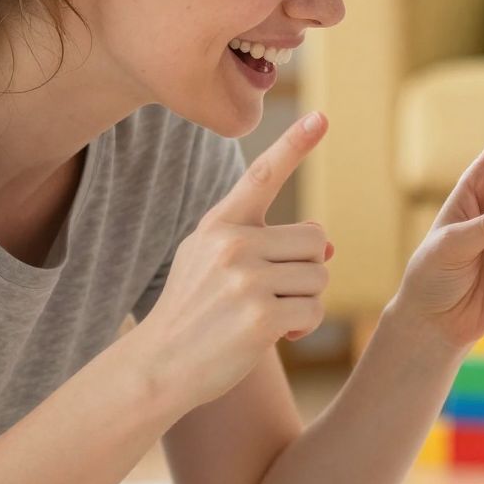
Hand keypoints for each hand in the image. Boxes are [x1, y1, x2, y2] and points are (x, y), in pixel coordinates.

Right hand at [132, 112, 332, 413]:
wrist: (157, 367)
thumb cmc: (192, 314)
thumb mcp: (208, 263)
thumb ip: (261, 244)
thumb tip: (326, 246)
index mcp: (219, 225)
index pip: (262, 176)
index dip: (294, 144)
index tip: (321, 117)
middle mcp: (233, 244)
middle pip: (314, 240)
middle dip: (306, 270)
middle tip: (275, 296)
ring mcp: (246, 280)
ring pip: (318, 276)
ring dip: (305, 302)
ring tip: (269, 317)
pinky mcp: (261, 317)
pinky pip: (313, 311)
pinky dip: (303, 329)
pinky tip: (275, 337)